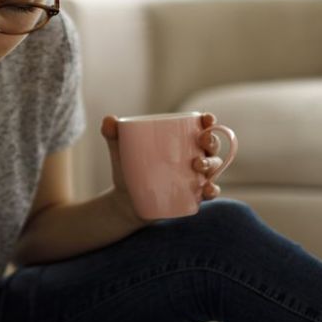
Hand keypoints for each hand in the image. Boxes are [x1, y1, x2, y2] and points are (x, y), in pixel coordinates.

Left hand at [101, 113, 222, 202]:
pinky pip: (209, 192)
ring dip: (212, 165)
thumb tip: (108, 120)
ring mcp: (195, 177)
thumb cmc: (128, 169)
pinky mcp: (192, 196)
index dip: (208, 122)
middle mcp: (193, 157)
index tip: (207, 119)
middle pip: (211, 146)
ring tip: (198, 166)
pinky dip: (212, 190)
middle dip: (212, 141)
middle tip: (202, 143)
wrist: (124, 202)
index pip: (200, 127)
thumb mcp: (120, 151)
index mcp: (181, 141)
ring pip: (213, 168)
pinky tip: (207, 190)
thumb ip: (113, 135)